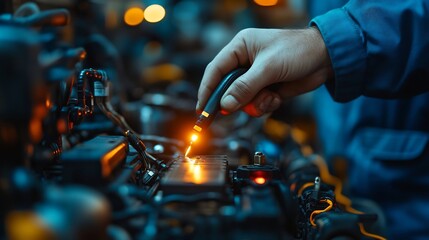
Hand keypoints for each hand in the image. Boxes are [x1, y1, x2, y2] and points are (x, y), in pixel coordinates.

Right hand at [197, 27, 332, 116]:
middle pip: (227, 88)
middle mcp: (245, 62)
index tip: (201, 109)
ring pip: (242, 100)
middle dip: (233, 100)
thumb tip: (225, 105)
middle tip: (230, 112)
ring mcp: (256, 77)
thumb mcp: (268, 67)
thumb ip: (245, 87)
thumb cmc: (298, 51)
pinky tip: (278, 97)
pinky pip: (257, 104)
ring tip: (270, 97)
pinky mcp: (267, 89)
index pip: (215, 70)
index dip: (207, 90)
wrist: (327, 59)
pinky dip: (266, 105)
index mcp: (240, 48)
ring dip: (254, 103)